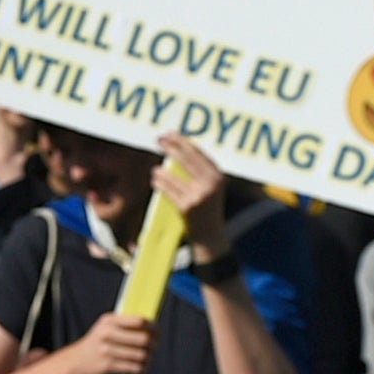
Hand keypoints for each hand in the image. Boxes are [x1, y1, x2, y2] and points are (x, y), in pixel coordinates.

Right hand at [66, 310, 154, 373]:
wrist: (77, 361)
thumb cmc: (98, 341)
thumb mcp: (106, 326)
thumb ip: (125, 323)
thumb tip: (154, 326)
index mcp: (109, 320)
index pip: (139, 321)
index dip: (153, 327)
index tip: (156, 332)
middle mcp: (107, 334)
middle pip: (143, 339)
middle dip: (153, 344)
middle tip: (154, 347)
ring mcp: (106, 351)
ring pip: (141, 355)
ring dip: (149, 358)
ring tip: (148, 358)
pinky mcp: (107, 366)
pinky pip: (134, 368)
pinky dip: (142, 368)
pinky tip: (142, 366)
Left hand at [150, 133, 226, 249]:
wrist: (211, 239)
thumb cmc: (207, 212)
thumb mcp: (211, 189)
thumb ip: (201, 173)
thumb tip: (179, 151)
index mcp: (218, 176)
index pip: (199, 152)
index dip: (183, 141)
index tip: (171, 134)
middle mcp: (211, 183)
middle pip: (187, 158)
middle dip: (171, 146)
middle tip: (159, 139)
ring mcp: (199, 195)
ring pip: (175, 175)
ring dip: (162, 169)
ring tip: (154, 168)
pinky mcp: (188, 207)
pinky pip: (169, 190)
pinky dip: (160, 182)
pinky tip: (155, 179)